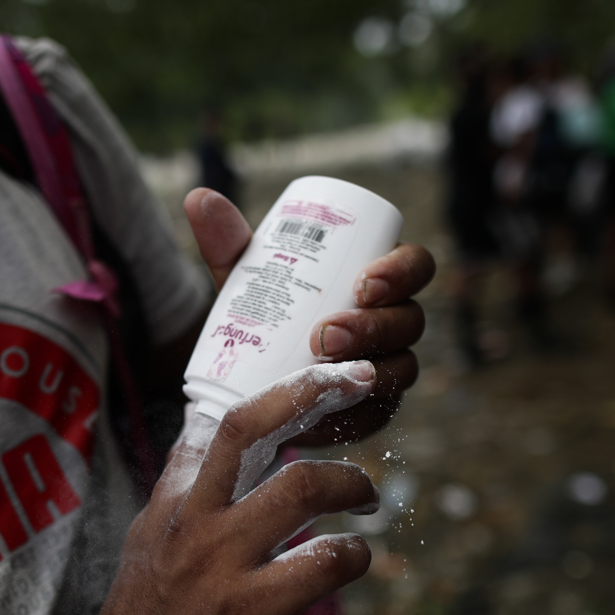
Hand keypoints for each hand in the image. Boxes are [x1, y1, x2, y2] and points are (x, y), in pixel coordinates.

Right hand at [80, 361, 378, 614]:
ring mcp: (221, 561)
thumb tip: (203, 447)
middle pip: (249, 423)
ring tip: (368, 495)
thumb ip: (182, 492)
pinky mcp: (250, 610)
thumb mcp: (150, 538)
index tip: (318, 375)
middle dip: (312, 389)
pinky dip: (353, 553)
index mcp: (173, 498)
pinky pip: (322, 561)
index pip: (218, 419)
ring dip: (351, 481)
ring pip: (301, 486)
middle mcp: (194, 517)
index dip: (275, 388)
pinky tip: (354, 559)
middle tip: (358, 381)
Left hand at [184, 187, 434, 445]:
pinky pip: (379, 415)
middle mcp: (395, 321)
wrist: (252, 378)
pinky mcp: (373, 410)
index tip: (362, 281)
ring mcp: (389, 367)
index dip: (401, 271)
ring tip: (320, 368)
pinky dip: (354, 413)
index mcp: (379, 279)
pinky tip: (328, 412)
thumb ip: (228, 241)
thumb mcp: (246, 279)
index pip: (414, 266)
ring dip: (369, 371)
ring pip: (402, 369)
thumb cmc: (264, 312)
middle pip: (410, 320)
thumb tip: (200, 199)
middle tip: (326, 333)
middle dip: (375, 326)